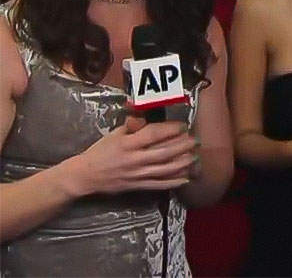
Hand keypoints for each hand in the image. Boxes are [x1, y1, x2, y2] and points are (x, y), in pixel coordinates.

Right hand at [68, 120, 197, 195]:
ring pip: (164, 169)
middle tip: (194, 140)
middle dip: (182, 146)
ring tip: (194, 157)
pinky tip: (186, 178)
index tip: (182, 125)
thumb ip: (131, 126)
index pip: (154, 134)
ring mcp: (137, 175)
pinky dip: (173, 182)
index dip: (170, 129)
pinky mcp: (137, 186)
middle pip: (163, 152)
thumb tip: (144, 117)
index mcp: (128, 144)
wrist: (85, 176)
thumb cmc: (100, 151)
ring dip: (182, 163)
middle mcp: (134, 159)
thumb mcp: (114, 134)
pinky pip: (158, 184)